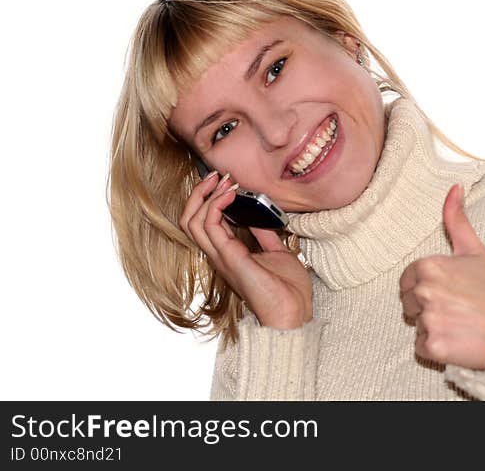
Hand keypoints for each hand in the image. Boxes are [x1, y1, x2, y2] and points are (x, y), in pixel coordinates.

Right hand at [179, 172, 312, 328]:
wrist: (294, 311)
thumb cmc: (287, 289)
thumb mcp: (276, 252)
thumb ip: (264, 235)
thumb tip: (260, 215)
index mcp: (228, 254)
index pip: (203, 223)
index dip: (208, 199)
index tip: (226, 181)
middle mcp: (219, 255)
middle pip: (189, 220)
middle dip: (199, 193)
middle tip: (217, 175)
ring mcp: (221, 257)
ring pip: (192, 222)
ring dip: (205, 196)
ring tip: (223, 181)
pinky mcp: (229, 258)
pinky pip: (209, 226)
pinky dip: (216, 205)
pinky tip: (230, 194)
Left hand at [399, 184, 484, 369]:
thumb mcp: (476, 251)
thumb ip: (457, 220)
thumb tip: (454, 186)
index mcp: (429, 266)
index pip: (407, 280)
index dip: (426, 287)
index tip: (450, 291)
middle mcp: (425, 291)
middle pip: (408, 303)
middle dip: (427, 307)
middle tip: (458, 308)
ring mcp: (429, 319)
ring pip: (416, 325)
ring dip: (433, 327)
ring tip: (460, 323)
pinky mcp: (433, 346)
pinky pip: (420, 348)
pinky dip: (436, 348)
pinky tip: (458, 339)